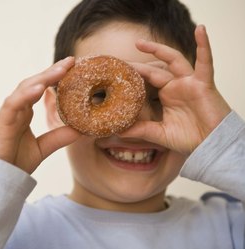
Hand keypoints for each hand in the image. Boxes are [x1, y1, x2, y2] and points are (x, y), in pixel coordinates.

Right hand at [0, 57, 80, 173]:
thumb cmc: (16, 162)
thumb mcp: (44, 147)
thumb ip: (59, 137)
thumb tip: (81, 129)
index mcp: (26, 112)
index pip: (41, 89)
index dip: (55, 77)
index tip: (72, 67)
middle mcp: (17, 108)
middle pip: (35, 83)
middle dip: (52, 71)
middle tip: (70, 61)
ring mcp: (9, 113)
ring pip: (25, 89)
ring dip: (43, 78)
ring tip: (61, 69)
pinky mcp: (2, 121)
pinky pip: (13, 104)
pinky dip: (25, 95)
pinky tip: (40, 88)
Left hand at [123, 25, 230, 154]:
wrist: (211, 146)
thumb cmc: (189, 138)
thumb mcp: (159, 133)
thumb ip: (140, 130)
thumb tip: (117, 130)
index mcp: (166, 95)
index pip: (147, 79)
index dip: (134, 74)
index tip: (117, 71)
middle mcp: (176, 86)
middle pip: (156, 68)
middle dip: (139, 62)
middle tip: (120, 60)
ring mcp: (189, 83)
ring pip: (174, 60)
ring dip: (159, 49)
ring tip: (140, 43)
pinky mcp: (204, 83)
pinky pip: (205, 62)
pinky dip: (204, 45)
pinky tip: (201, 29)